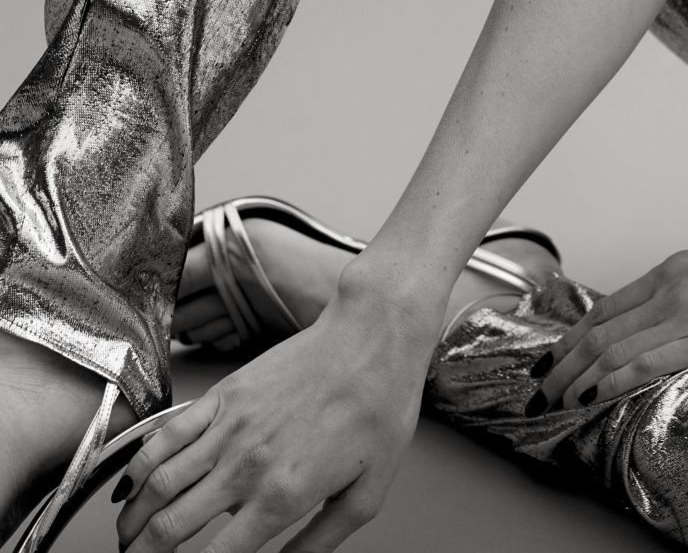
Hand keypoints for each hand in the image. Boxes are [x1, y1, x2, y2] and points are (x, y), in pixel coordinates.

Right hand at [115, 270, 434, 551]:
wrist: (372, 336)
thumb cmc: (379, 407)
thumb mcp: (367, 493)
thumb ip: (319, 542)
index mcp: (281, 496)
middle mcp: (246, 465)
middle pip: (168, 528)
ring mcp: (229, 427)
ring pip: (157, 485)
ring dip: (132, 522)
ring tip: (127, 540)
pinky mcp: (224, 394)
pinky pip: (166, 436)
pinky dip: (139, 467)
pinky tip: (132, 487)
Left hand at [537, 209, 687, 410]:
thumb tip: (680, 326)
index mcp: (674, 270)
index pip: (609, 308)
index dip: (576, 335)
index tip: (556, 356)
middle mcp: (670, 287)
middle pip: (600, 329)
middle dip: (565, 361)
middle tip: (541, 385)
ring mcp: (685, 310)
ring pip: (613, 347)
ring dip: (578, 376)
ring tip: (556, 398)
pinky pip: (646, 360)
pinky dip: (612, 380)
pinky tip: (594, 395)